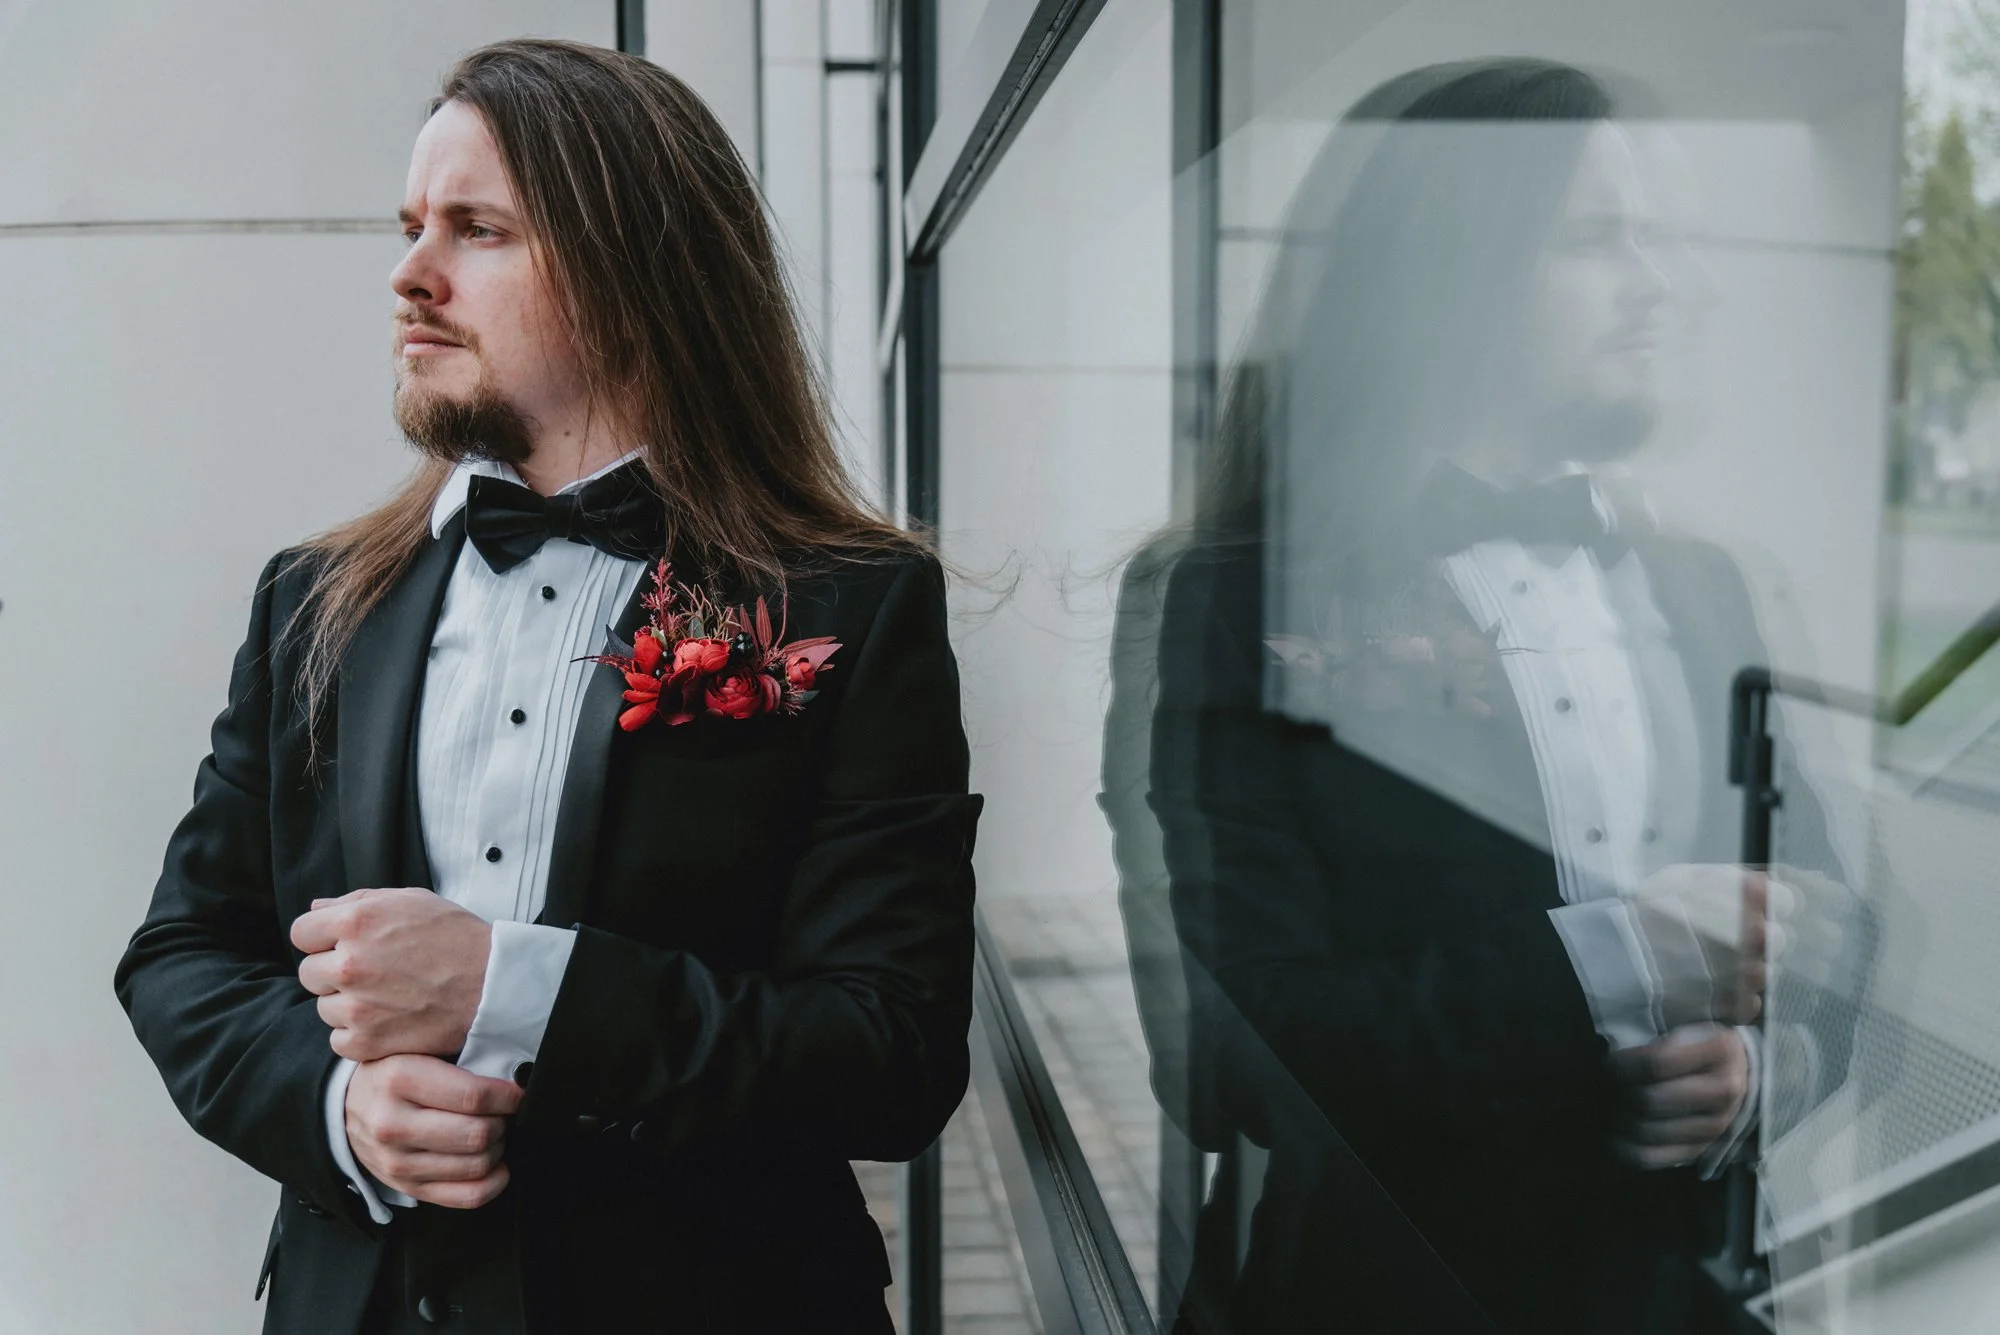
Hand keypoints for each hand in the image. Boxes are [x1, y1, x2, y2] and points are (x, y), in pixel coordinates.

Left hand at [292, 888, 491, 1061]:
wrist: (493, 984)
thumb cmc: (457, 939)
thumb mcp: (412, 900)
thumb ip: (358, 900)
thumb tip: (318, 908)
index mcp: (356, 922)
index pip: (301, 933)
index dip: (321, 938)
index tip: (342, 945)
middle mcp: (348, 963)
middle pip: (308, 973)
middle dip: (333, 972)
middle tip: (373, 973)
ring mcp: (356, 1005)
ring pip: (324, 1008)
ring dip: (348, 1005)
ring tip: (387, 997)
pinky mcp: (366, 1041)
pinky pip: (338, 1040)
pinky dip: (359, 1035)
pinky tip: (387, 1020)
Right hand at [347, 1053, 521, 1208]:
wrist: (346, 1108)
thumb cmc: (393, 1073)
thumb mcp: (415, 1048)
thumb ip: (457, 1056)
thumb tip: (514, 1070)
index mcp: (400, 1079)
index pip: (472, 1096)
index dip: (507, 1096)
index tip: (517, 1092)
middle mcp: (394, 1124)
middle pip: (477, 1134)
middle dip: (504, 1122)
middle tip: (504, 1112)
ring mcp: (397, 1162)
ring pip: (477, 1165)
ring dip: (498, 1148)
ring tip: (494, 1131)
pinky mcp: (407, 1188)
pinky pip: (467, 1196)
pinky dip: (494, 1182)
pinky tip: (496, 1164)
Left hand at [1608, 1023, 1749, 1170]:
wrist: (1741, 1072)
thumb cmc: (1699, 1041)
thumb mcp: (1689, 1022)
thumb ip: (1660, 1028)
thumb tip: (1610, 1035)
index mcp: (1719, 1049)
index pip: (1657, 1063)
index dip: (1623, 1064)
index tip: (1610, 1060)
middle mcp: (1725, 1090)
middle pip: (1651, 1100)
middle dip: (1620, 1092)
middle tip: (1608, 1083)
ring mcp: (1718, 1124)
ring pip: (1650, 1131)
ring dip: (1622, 1119)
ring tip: (1614, 1104)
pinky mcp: (1704, 1149)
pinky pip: (1655, 1158)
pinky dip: (1627, 1150)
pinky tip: (1616, 1136)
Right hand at [1627, 864, 1788, 1027]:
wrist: (1620, 960)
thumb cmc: (1647, 914)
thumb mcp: (1683, 877)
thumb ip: (1727, 878)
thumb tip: (1759, 882)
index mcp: (1751, 897)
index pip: (1787, 901)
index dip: (1767, 907)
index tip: (1753, 913)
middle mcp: (1760, 935)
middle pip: (1779, 939)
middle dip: (1758, 941)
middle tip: (1726, 942)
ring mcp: (1752, 973)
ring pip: (1766, 972)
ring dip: (1746, 971)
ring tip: (1711, 968)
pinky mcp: (1739, 1005)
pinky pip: (1751, 1003)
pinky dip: (1734, 999)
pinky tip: (1709, 988)